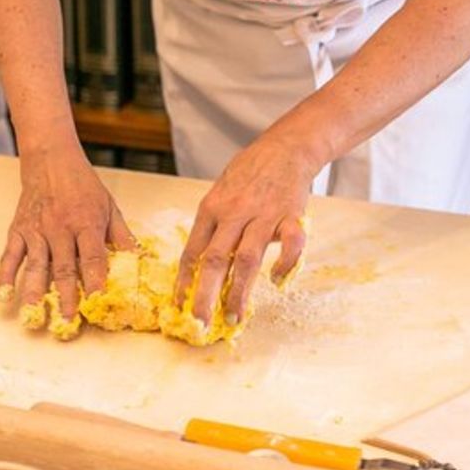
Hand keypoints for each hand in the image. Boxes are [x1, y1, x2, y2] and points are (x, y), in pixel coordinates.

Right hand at [0, 144, 134, 319]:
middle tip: (67, 324)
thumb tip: (138, 261)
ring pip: (35, 267)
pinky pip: (10, 256)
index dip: (95, 281)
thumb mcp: (110, 206)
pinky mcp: (18, 230)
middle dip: (65, 298)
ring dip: (34, 294)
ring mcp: (36, 230)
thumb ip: (123, 236)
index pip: (92, 257)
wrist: (50, 159)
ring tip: (34, 317)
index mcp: (86, 223)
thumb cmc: (83, 184)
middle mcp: (60, 228)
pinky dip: (5, 275)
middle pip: (63, 268)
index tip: (98, 303)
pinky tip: (4, 294)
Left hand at [175, 131, 316, 323]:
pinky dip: (284, 265)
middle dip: (204, 295)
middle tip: (199, 322)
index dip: (184, 282)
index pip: (192, 252)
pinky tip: (277, 281)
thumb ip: (212, 226)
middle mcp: (234, 213)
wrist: (286, 147)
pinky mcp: (291, 216)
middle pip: (214, 260)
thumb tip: (200, 263)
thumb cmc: (250, 172)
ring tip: (234, 315)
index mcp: (211, 209)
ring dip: (239, 291)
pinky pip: (290, 245)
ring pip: (247, 259)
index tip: (179, 306)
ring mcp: (263, 215)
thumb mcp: (220, 192)